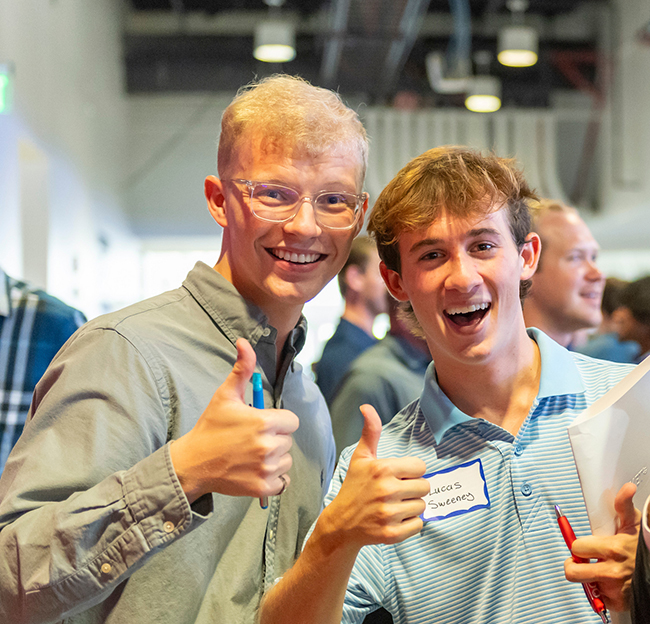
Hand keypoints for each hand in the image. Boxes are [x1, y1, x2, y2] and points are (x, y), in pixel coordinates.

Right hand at [170, 338, 298, 502]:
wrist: (193, 463)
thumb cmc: (210, 427)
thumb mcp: (225, 395)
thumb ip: (242, 368)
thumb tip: (244, 342)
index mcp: (263, 422)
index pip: (292, 421)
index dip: (278, 421)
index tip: (261, 423)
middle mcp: (268, 446)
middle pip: (288, 440)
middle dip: (274, 438)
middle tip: (251, 439)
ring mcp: (266, 469)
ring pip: (286, 461)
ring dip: (274, 459)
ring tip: (251, 454)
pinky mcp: (262, 488)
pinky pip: (282, 482)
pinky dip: (273, 478)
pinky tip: (254, 470)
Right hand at [319, 404, 429, 550]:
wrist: (341, 523)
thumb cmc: (354, 486)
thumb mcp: (361, 457)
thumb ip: (370, 431)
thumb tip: (366, 407)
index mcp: (382, 469)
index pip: (421, 467)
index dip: (411, 471)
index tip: (398, 475)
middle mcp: (386, 490)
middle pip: (425, 487)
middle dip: (413, 489)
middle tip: (397, 491)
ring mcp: (389, 513)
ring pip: (422, 506)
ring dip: (412, 506)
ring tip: (394, 505)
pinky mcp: (392, 534)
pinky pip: (418, 525)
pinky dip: (410, 523)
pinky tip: (394, 519)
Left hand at [565, 482, 640, 610]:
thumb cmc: (645, 547)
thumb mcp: (635, 523)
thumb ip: (624, 505)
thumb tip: (627, 487)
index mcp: (612, 549)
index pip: (576, 547)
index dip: (579, 545)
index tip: (583, 546)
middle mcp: (612, 571)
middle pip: (572, 572)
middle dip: (573, 566)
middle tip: (580, 561)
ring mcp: (615, 589)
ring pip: (586, 585)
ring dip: (590, 578)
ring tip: (600, 571)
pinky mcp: (620, 603)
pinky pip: (600, 599)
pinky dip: (603, 592)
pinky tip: (611, 583)